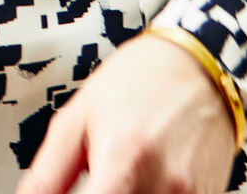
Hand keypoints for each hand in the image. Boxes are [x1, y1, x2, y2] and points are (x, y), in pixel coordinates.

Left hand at [17, 30, 239, 193]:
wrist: (198, 65)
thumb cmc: (137, 81)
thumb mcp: (77, 118)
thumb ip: (49, 172)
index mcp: (123, 159)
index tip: (71, 192)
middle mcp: (165, 183)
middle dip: (100, 193)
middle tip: (94, 177)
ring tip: (118, 174)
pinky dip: (150, 193)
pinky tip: (142, 178)